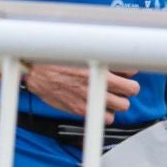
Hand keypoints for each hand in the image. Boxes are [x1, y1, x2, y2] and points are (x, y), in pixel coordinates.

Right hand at [23, 62, 140, 120]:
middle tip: (123, 87)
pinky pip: (106, 118)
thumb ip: (99, 53)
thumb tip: (116, 57)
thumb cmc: (54, 57)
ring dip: (119, 102)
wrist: (35, 70)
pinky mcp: (81, 109)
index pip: (130, 70)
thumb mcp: (79, 48)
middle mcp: (96, 80)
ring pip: (122, 106)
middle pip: (131, 90)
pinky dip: (105, 114)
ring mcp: (90, 96)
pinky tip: (99, 106)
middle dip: (129, 88)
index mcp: (97, 63)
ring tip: (111, 97)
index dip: (130, 72)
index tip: (126, 73)